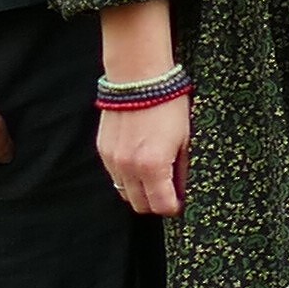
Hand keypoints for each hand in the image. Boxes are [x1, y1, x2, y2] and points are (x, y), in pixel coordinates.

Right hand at [95, 95, 187, 216]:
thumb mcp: (185, 139)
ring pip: (124, 192)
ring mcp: (112, 160)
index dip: (175, 208)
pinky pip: (114, 176)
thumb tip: (184, 190)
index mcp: (153, 166)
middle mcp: (128, 167)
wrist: (138, 79)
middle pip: (140, 205)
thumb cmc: (168, 105)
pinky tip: (140, 165)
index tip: (181, 203)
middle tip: (169, 194)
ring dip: (140, 192)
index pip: (162, 205)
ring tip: (155, 179)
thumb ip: (183, 169)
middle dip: (156, 204)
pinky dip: (127, 177)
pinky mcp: (103, 150)